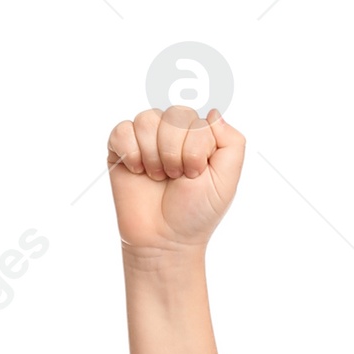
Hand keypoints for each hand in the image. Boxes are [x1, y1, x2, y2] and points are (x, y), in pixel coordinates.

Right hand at [106, 105, 245, 250]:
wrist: (164, 240)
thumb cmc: (196, 213)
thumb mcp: (226, 182)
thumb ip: (232, 143)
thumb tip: (214, 113)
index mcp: (198, 135)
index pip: (197, 119)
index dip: (195, 149)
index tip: (194, 175)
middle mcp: (172, 131)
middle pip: (173, 114)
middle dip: (174, 152)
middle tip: (175, 177)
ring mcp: (146, 138)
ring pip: (147, 120)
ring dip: (153, 155)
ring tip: (157, 177)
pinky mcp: (121, 147)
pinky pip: (123, 131)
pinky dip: (131, 154)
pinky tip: (138, 171)